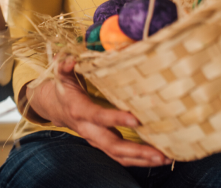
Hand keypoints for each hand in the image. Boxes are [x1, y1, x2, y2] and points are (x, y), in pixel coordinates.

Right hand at [26, 56, 169, 166]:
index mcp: (79, 110)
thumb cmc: (63, 88)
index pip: (98, 117)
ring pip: (119, 156)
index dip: (115, 119)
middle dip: (135, 151)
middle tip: (158, 152)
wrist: (55, 107)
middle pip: (112, 145)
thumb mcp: (61, 74)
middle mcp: (88, 130)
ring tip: (165, 157)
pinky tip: (160, 157)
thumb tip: (71, 59)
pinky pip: (122, 157)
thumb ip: (64, 66)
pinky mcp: (105, 145)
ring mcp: (97, 140)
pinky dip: (141, 160)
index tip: (136, 120)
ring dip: (142, 160)